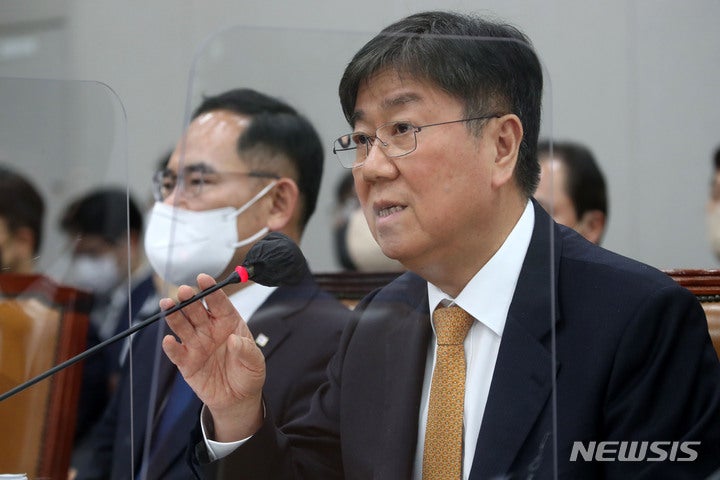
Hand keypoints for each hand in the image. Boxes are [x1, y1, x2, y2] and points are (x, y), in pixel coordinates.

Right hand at [161, 273, 264, 439]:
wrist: (238, 398)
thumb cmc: (248, 373)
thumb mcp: (255, 362)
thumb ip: (246, 350)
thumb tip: (234, 339)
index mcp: (228, 322)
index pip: (218, 302)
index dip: (210, 290)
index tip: (203, 278)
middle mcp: (209, 329)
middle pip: (196, 310)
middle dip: (189, 299)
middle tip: (183, 291)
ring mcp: (196, 344)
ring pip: (182, 326)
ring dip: (174, 315)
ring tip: (167, 304)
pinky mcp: (186, 363)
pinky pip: (177, 353)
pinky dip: (172, 347)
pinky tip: (169, 340)